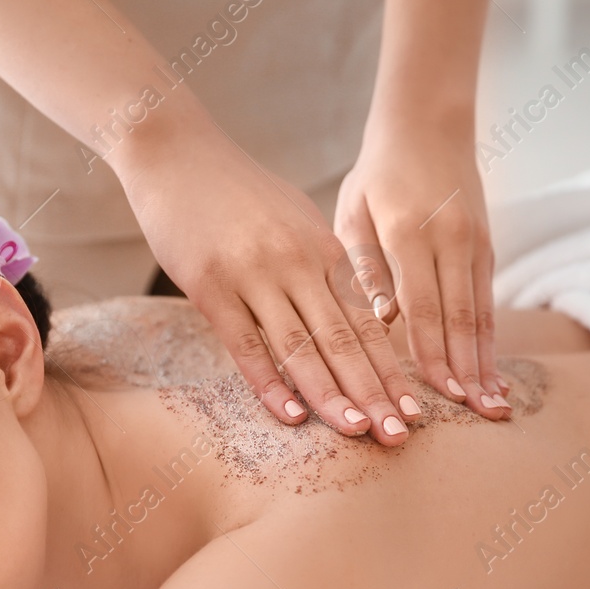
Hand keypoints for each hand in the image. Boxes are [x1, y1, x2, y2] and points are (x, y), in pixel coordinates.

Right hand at [119, 131, 424, 444]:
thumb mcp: (293, 220)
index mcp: (323, 250)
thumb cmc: (235, 192)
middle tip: (400, 436)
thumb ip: (321, 266)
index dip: (391, 370)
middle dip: (375, 392)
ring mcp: (253, 275)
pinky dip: (270, 383)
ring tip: (358, 432)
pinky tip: (290, 415)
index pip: (366, 322)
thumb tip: (347, 315)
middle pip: (343, 340)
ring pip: (302, 347)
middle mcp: (297, 264)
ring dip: (332, 394)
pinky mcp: (210, 286)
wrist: (175, 152)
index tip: (414, 410)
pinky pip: (246, 345)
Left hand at [334, 128, 508, 416]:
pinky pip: (489, 300)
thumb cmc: (377, 174)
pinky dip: (491, 339)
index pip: (423, 305)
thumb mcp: (354, 212)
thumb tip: (383, 319)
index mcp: (409, 232)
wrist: (428, 122)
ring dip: (487, 362)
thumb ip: (365, 266)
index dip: (432, 353)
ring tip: (493, 406)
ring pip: (482, 312)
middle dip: (468, 370)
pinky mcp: (487, 246)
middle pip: (461, 317)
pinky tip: (493, 371)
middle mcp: (450, 239)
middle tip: (476, 415)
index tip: (437, 393)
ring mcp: (475, 242)